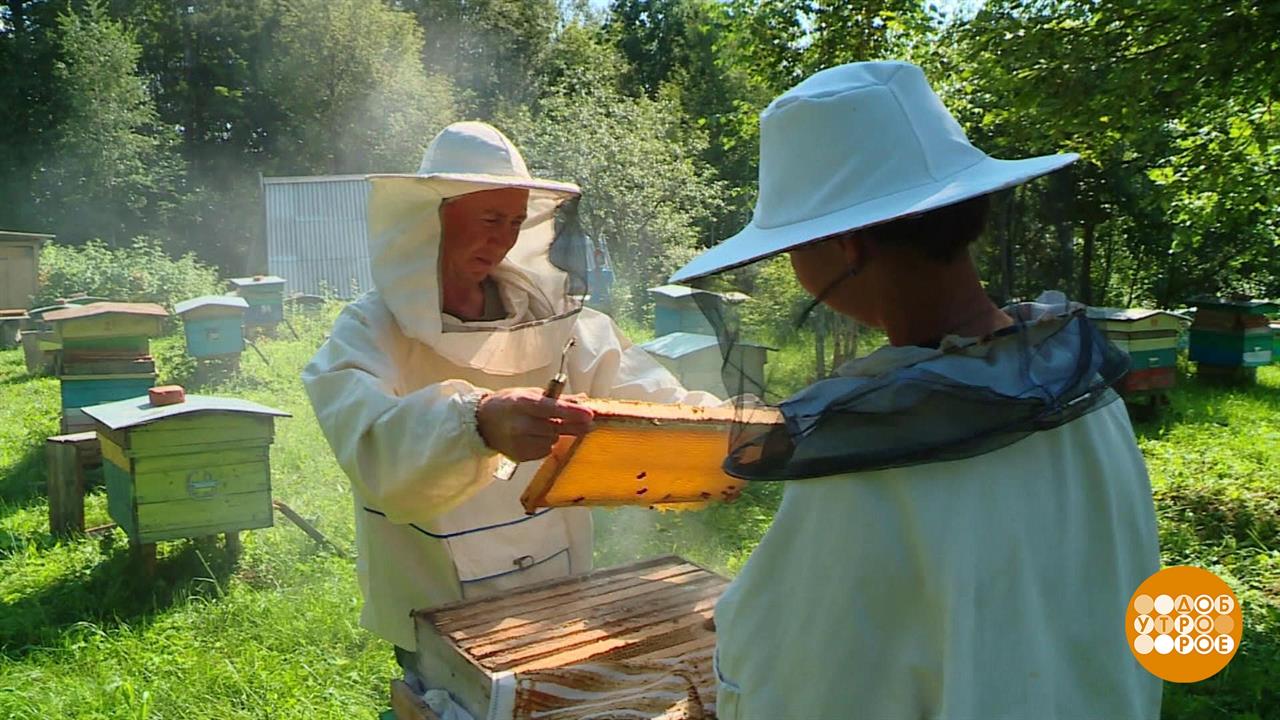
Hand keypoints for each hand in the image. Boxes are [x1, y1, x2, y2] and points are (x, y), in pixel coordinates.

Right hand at [476, 388, 593, 460]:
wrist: (483, 423)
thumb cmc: (509, 404)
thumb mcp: (531, 394)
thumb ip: (558, 398)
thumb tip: (583, 399)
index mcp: (523, 403)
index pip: (552, 409)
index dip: (572, 412)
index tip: (589, 414)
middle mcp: (520, 424)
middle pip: (555, 428)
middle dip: (573, 425)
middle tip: (587, 423)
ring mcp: (519, 443)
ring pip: (552, 441)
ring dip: (556, 434)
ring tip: (544, 426)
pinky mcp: (520, 456)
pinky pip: (544, 451)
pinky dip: (546, 444)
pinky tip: (536, 437)